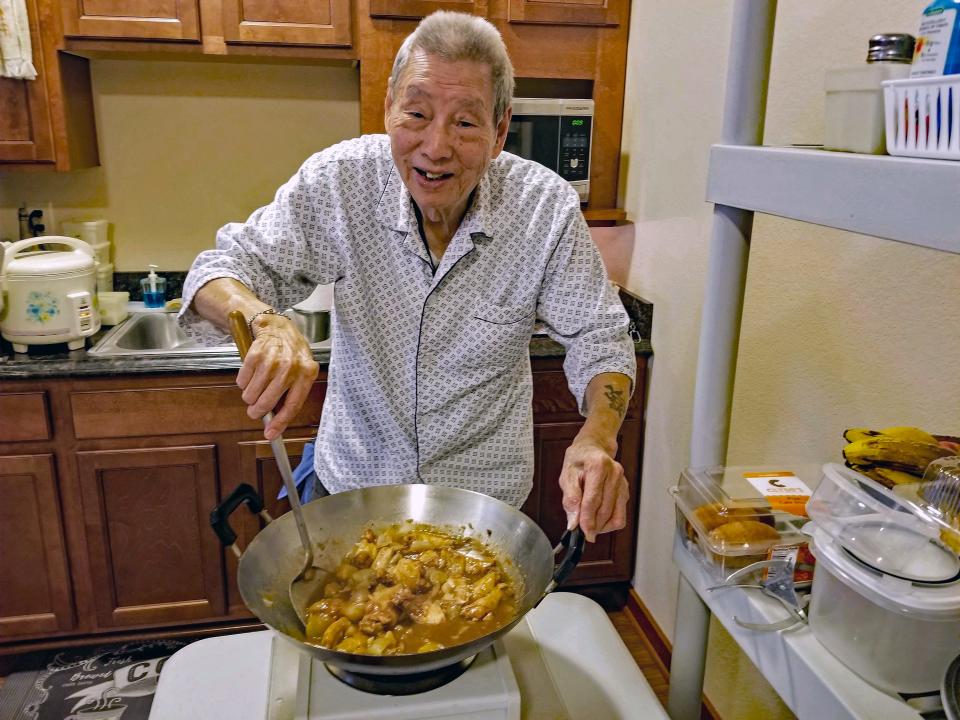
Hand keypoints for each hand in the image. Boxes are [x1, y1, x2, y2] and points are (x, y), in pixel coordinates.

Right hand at [236, 315, 318, 439]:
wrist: (277, 326)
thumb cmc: (290, 352)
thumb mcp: (301, 371)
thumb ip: (291, 394)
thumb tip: (275, 423)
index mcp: (307, 373)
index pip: (293, 405)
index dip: (280, 423)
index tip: (270, 434)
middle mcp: (291, 366)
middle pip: (268, 402)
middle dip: (258, 411)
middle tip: (254, 411)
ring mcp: (273, 359)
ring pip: (252, 394)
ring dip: (249, 396)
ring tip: (254, 389)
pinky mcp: (255, 354)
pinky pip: (242, 380)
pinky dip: (243, 382)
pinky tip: (251, 375)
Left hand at [558, 437, 627, 542]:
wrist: (593, 448)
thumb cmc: (578, 461)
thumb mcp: (567, 476)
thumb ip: (570, 499)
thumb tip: (573, 523)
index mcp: (598, 466)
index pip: (593, 500)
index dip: (587, 520)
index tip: (582, 533)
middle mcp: (614, 474)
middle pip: (605, 510)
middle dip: (593, 525)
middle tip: (583, 532)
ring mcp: (622, 483)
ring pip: (616, 516)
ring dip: (602, 526)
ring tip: (589, 525)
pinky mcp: (625, 491)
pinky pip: (620, 515)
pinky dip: (609, 522)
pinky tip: (597, 518)